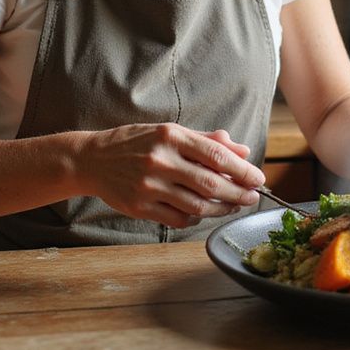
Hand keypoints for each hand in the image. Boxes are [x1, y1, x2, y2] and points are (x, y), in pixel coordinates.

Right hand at [84, 123, 263, 227]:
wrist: (92, 160)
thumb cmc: (136, 143)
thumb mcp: (169, 132)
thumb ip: (206, 141)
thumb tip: (242, 151)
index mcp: (170, 136)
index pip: (216, 155)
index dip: (242, 170)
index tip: (258, 178)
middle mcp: (160, 160)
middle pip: (211, 183)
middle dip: (238, 192)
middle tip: (252, 196)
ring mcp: (149, 186)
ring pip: (197, 205)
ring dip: (222, 209)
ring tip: (234, 205)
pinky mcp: (140, 207)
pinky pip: (178, 218)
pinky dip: (196, 217)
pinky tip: (205, 211)